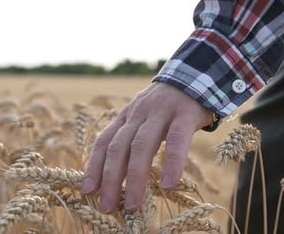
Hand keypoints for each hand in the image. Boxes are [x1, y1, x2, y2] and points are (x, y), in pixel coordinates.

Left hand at [81, 82, 211, 212]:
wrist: (196, 75)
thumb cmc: (168, 106)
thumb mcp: (144, 116)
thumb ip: (132, 137)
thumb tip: (117, 172)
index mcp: (127, 116)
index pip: (104, 142)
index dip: (94, 166)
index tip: (87, 190)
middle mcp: (138, 113)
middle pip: (118, 148)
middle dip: (110, 179)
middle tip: (105, 207)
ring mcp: (161, 112)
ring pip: (142, 146)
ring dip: (135, 178)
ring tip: (132, 204)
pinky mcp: (184, 114)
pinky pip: (176, 141)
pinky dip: (171, 164)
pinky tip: (167, 185)